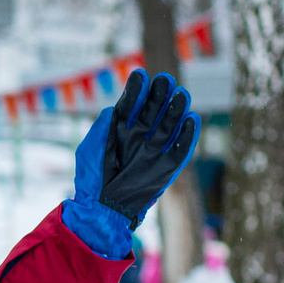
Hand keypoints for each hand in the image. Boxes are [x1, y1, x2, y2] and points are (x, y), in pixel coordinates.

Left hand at [77, 70, 198, 224]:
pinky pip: (181, 149)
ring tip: (181, 94)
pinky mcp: (167, 167)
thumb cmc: (93, 176)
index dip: (137, 90)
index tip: (141, 75)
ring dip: (176, 109)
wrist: (102, 206)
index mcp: (122, 128)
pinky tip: (191, 119)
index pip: (132, 103)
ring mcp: (155, 149)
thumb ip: (102, 126)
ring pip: (169, 125)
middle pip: (154, 109)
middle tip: (166, 80)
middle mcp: (140, 136)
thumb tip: (114, 107)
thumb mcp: (91, 147)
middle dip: (160, 94)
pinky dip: (187, 135)